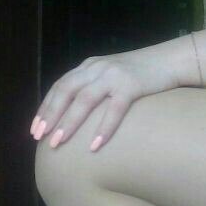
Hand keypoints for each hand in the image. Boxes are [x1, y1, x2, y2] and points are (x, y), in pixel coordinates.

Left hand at [30, 46, 180, 151]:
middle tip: (40, 138)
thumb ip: (94, 86)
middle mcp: (97, 68)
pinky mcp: (132, 85)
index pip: (60, 86)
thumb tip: (76, 113)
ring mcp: (114, 76)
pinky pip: (114, 109)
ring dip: (68, 123)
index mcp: (89, 66)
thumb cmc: (141, 74)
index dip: (45, 107)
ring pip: (84, 100)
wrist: (170, 60)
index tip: (35, 129)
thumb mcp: (111, 74)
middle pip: (65, 91)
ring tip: (58, 143)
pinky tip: (95, 145)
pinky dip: (103, 128)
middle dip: (50, 115)